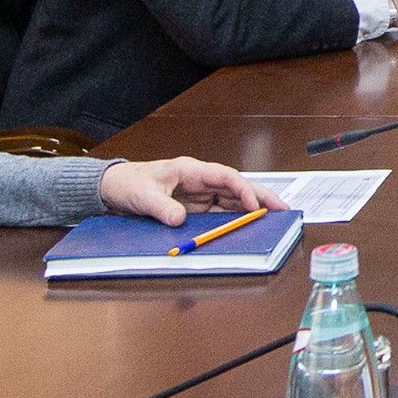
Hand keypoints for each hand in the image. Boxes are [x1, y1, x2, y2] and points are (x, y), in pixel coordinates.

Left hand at [98, 155, 276, 226]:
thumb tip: (180, 219)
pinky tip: (248, 226)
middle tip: (283, 209)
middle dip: (261, 197)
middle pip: (236, 188)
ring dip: (252, 209)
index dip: (243, 190)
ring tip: (274, 219)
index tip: (255, 205)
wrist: (114, 188)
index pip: (225, 177)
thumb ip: (162, 207)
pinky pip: (220, 213)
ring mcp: (199, 195)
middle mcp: (199, 181)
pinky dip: (236, 219)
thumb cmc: (129, 183)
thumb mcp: (143, 195)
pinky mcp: (195, 208)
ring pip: (232, 200)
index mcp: (190, 170)